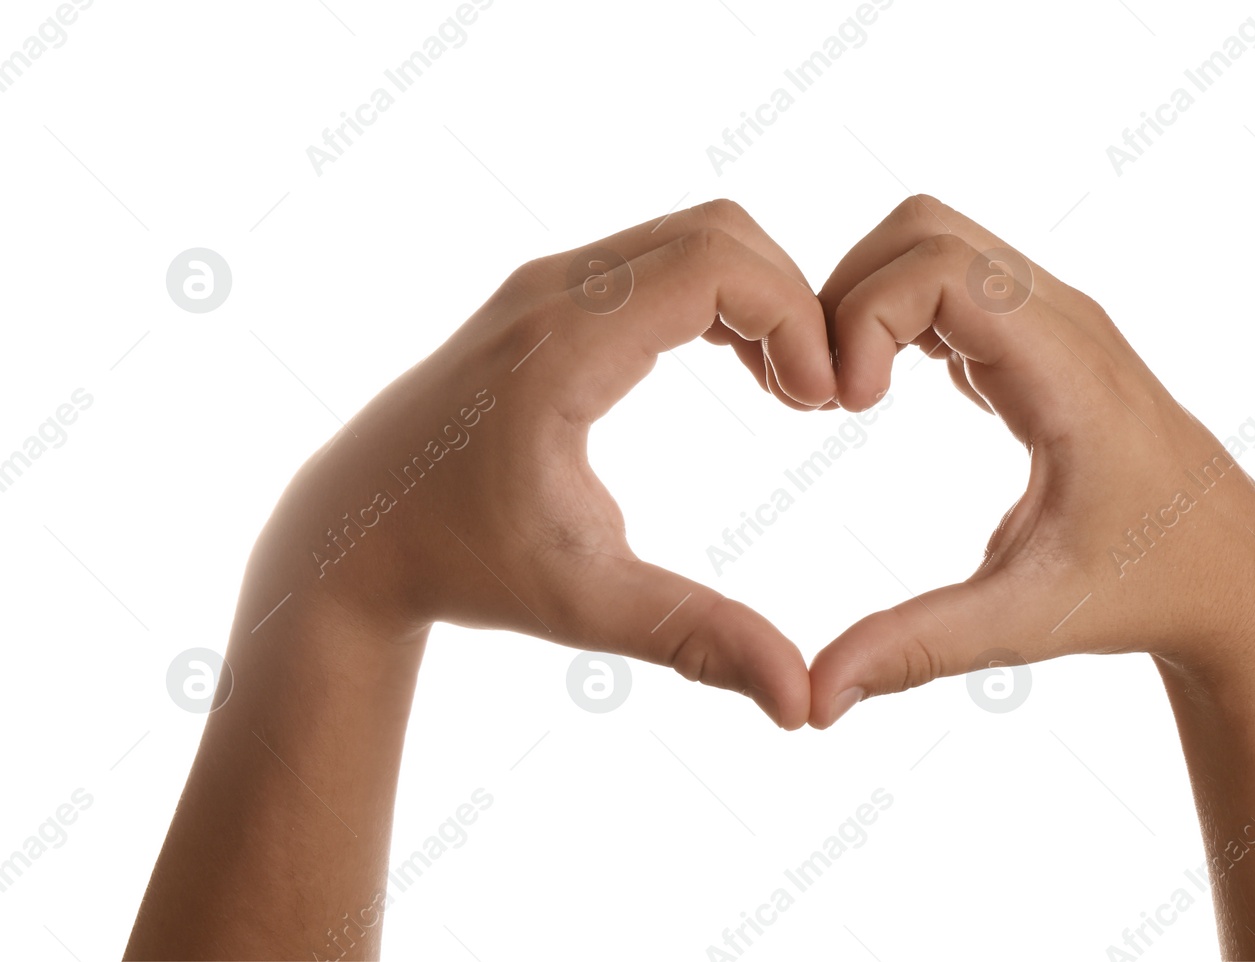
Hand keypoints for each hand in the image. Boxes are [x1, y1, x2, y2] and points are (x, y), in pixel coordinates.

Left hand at [252, 200, 833, 728]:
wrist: (355, 531)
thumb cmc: (462, 565)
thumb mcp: (583, 607)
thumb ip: (697, 641)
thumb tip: (801, 704)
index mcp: (560, 351)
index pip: (714, 267)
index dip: (796, 318)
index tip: (825, 404)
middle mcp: (551, 293)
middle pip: (717, 231)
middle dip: (792, 300)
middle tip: (818, 397)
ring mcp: (545, 284)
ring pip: (691, 238)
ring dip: (759, 298)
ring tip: (790, 392)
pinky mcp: (548, 296)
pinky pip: (660, 260)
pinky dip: (721, 298)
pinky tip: (743, 372)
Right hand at [807, 194, 1254, 726]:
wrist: (1234, 569)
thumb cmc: (1143, 589)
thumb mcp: (1025, 623)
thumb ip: (917, 649)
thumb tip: (815, 700)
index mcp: (1067, 374)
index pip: (942, 266)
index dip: (865, 315)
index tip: (842, 407)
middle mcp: (1063, 323)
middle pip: (925, 229)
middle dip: (849, 291)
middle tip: (825, 394)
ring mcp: (1055, 321)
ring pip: (936, 241)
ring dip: (869, 298)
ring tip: (846, 395)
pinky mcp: (1039, 338)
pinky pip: (953, 281)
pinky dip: (898, 315)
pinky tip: (881, 393)